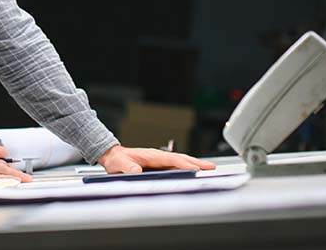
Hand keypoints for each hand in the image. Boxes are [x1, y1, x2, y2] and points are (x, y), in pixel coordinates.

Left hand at [96, 145, 215, 173]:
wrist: (114, 156)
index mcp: (152, 155)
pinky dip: (188, 166)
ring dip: (195, 164)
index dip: (184, 164)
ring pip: (181, 161)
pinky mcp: (160, 164)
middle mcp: (158, 156)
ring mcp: (160, 159)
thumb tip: (136, 171)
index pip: (172, 160)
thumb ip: (127, 168)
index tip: (196, 169)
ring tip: (209, 169)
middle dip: (197, 163)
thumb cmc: (117, 160)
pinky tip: (195, 170)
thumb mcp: (119, 164)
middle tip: (212, 168)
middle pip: (181, 159)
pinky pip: (177, 165)